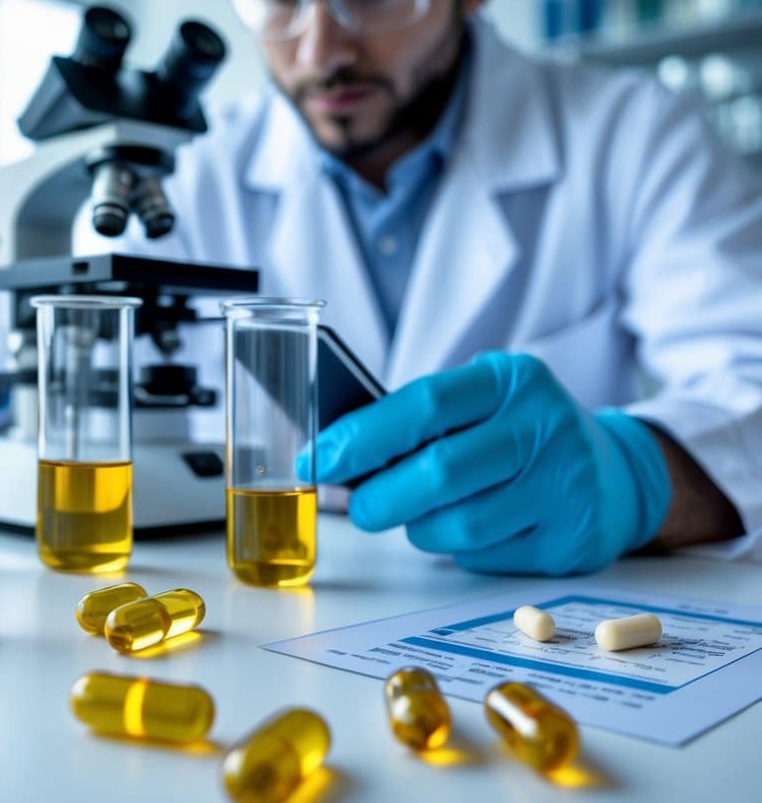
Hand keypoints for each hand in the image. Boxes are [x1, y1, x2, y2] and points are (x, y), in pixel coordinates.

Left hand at [311, 352, 671, 575]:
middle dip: (381, 496)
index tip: (320, 457)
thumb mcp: (480, 402)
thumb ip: (419, 420)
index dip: (364, 436)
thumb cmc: (517, 433)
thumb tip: (338, 453)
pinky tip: (467, 527)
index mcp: (511, 380)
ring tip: (417, 513)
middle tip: (357, 507)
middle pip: (441, 471)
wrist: (614, 473)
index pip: (426, 405)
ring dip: (419, 527)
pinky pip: (485, 555)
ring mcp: (563, 486)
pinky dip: (458, 549)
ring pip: (459, 524)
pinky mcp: (568, 540)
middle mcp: (544, 426)